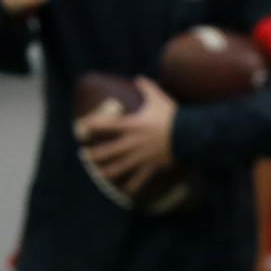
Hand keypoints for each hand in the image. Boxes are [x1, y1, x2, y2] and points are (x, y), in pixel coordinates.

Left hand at [76, 78, 177, 194]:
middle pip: (107, 151)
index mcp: (132, 125)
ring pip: (118, 167)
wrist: (189, 134)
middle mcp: (132, 143)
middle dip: (93, 155)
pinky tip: (125, 192)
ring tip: (97, 173)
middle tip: (84, 155)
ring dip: (105, 171)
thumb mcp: (159, 98)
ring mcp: (140, 157)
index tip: (81, 127)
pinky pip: (139, 180)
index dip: (92, 125)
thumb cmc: (173, 115)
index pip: (106, 125)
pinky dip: (132, 187)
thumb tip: (139, 78)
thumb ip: (147, 88)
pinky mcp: (151, 166)